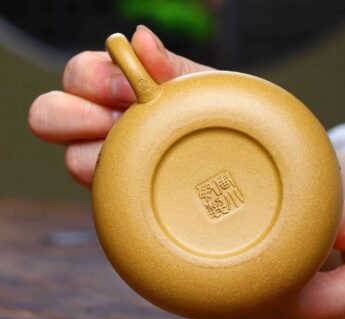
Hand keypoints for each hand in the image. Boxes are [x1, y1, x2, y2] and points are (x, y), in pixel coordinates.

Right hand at [28, 25, 211, 187]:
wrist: (233, 156)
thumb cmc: (210, 116)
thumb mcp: (194, 86)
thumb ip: (167, 64)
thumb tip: (141, 39)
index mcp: (113, 87)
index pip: (78, 75)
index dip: (96, 82)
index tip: (129, 93)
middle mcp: (100, 121)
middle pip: (49, 115)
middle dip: (77, 117)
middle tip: (117, 125)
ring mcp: (104, 157)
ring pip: (71, 157)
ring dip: (99, 155)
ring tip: (136, 155)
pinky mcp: (115, 190)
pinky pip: (99, 190)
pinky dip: (115, 183)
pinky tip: (143, 178)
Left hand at [235, 201, 344, 318]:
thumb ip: (335, 219)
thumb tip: (285, 214)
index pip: (289, 300)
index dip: (253, 279)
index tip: (233, 250)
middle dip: (241, 287)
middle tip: (224, 250)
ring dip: (248, 298)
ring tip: (238, 264)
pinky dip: (263, 307)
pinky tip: (261, 283)